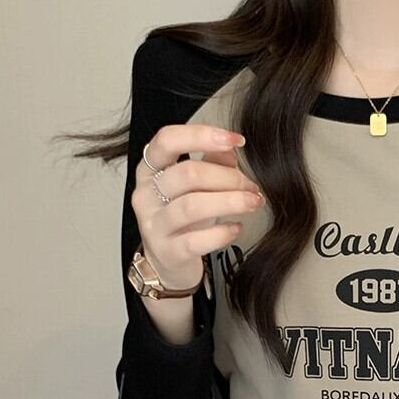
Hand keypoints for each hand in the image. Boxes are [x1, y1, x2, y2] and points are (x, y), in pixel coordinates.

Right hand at [132, 121, 265, 293]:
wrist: (168, 263)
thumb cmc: (183, 220)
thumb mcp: (195, 187)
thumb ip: (211, 163)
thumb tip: (230, 148)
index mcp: (150, 169)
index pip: (168, 140)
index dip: (202, 135)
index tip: (235, 140)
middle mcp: (146, 195)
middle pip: (187, 174)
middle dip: (228, 178)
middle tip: (251, 187)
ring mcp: (154, 225)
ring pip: (192, 206)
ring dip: (230, 202)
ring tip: (252, 203)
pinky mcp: (167, 252)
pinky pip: (196, 241)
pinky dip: (222, 233)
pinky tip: (236, 228)